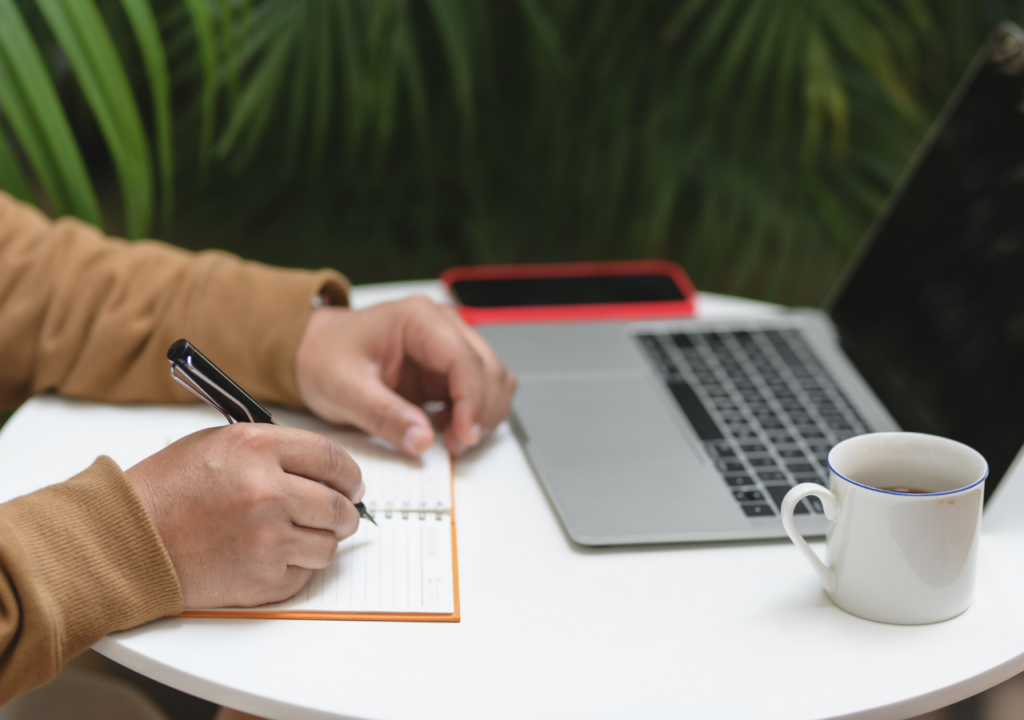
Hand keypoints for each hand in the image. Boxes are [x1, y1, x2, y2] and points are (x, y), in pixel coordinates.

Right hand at [125, 424, 362, 607]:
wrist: (124, 541)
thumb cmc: (167, 490)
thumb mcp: (219, 443)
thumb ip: (275, 451)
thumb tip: (326, 470)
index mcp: (258, 448)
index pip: (333, 459)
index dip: (350, 475)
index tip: (352, 484)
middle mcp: (268, 491)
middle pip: (340, 507)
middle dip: (345, 513)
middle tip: (338, 515)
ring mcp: (266, 539)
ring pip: (327, 545)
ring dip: (318, 542)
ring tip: (290, 536)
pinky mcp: (260, 580)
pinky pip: (303, 575)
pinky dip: (292, 569)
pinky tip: (265, 556)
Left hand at [295, 296, 516, 456]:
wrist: (313, 351)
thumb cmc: (325, 357)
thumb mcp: (346, 390)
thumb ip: (385, 415)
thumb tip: (423, 440)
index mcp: (419, 319)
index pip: (466, 360)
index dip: (473, 402)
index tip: (465, 436)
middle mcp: (442, 326)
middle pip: (490, 369)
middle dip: (481, 412)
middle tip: (456, 445)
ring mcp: (448, 346)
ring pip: (494, 380)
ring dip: (483, 414)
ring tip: (451, 439)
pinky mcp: (447, 368)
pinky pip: (480, 391)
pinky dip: (474, 414)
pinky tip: (447, 428)